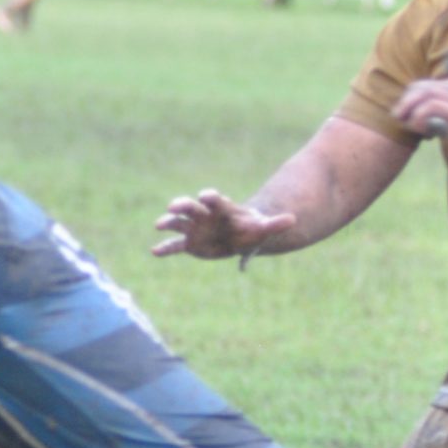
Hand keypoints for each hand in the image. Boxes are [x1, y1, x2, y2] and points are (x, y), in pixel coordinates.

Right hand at [151, 188, 297, 258]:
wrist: (238, 236)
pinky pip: (175, 245)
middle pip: (190, 207)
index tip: (206, 195)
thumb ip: (275, 223)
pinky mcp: (189, 243)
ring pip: (178, 223)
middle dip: (182, 205)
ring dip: (168, 222)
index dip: (210, 197)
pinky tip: (154, 251)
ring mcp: (194, 228)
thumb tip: (293, 219)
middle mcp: (203, 215)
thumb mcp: (264, 227)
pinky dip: (165, 248)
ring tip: (159, 224)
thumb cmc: (250, 228)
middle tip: (173, 206)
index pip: (214, 200)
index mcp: (221, 208)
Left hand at [392, 78, 447, 157]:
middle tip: (404, 123)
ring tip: (414, 128)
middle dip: (404, 106)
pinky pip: (431, 106)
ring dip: (410, 112)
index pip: (420, 86)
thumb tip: (408, 119)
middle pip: (417, 87)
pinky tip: (428, 134)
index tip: (411, 122)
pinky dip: (420, 119)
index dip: (408, 102)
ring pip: (422, 93)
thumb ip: (433, 116)